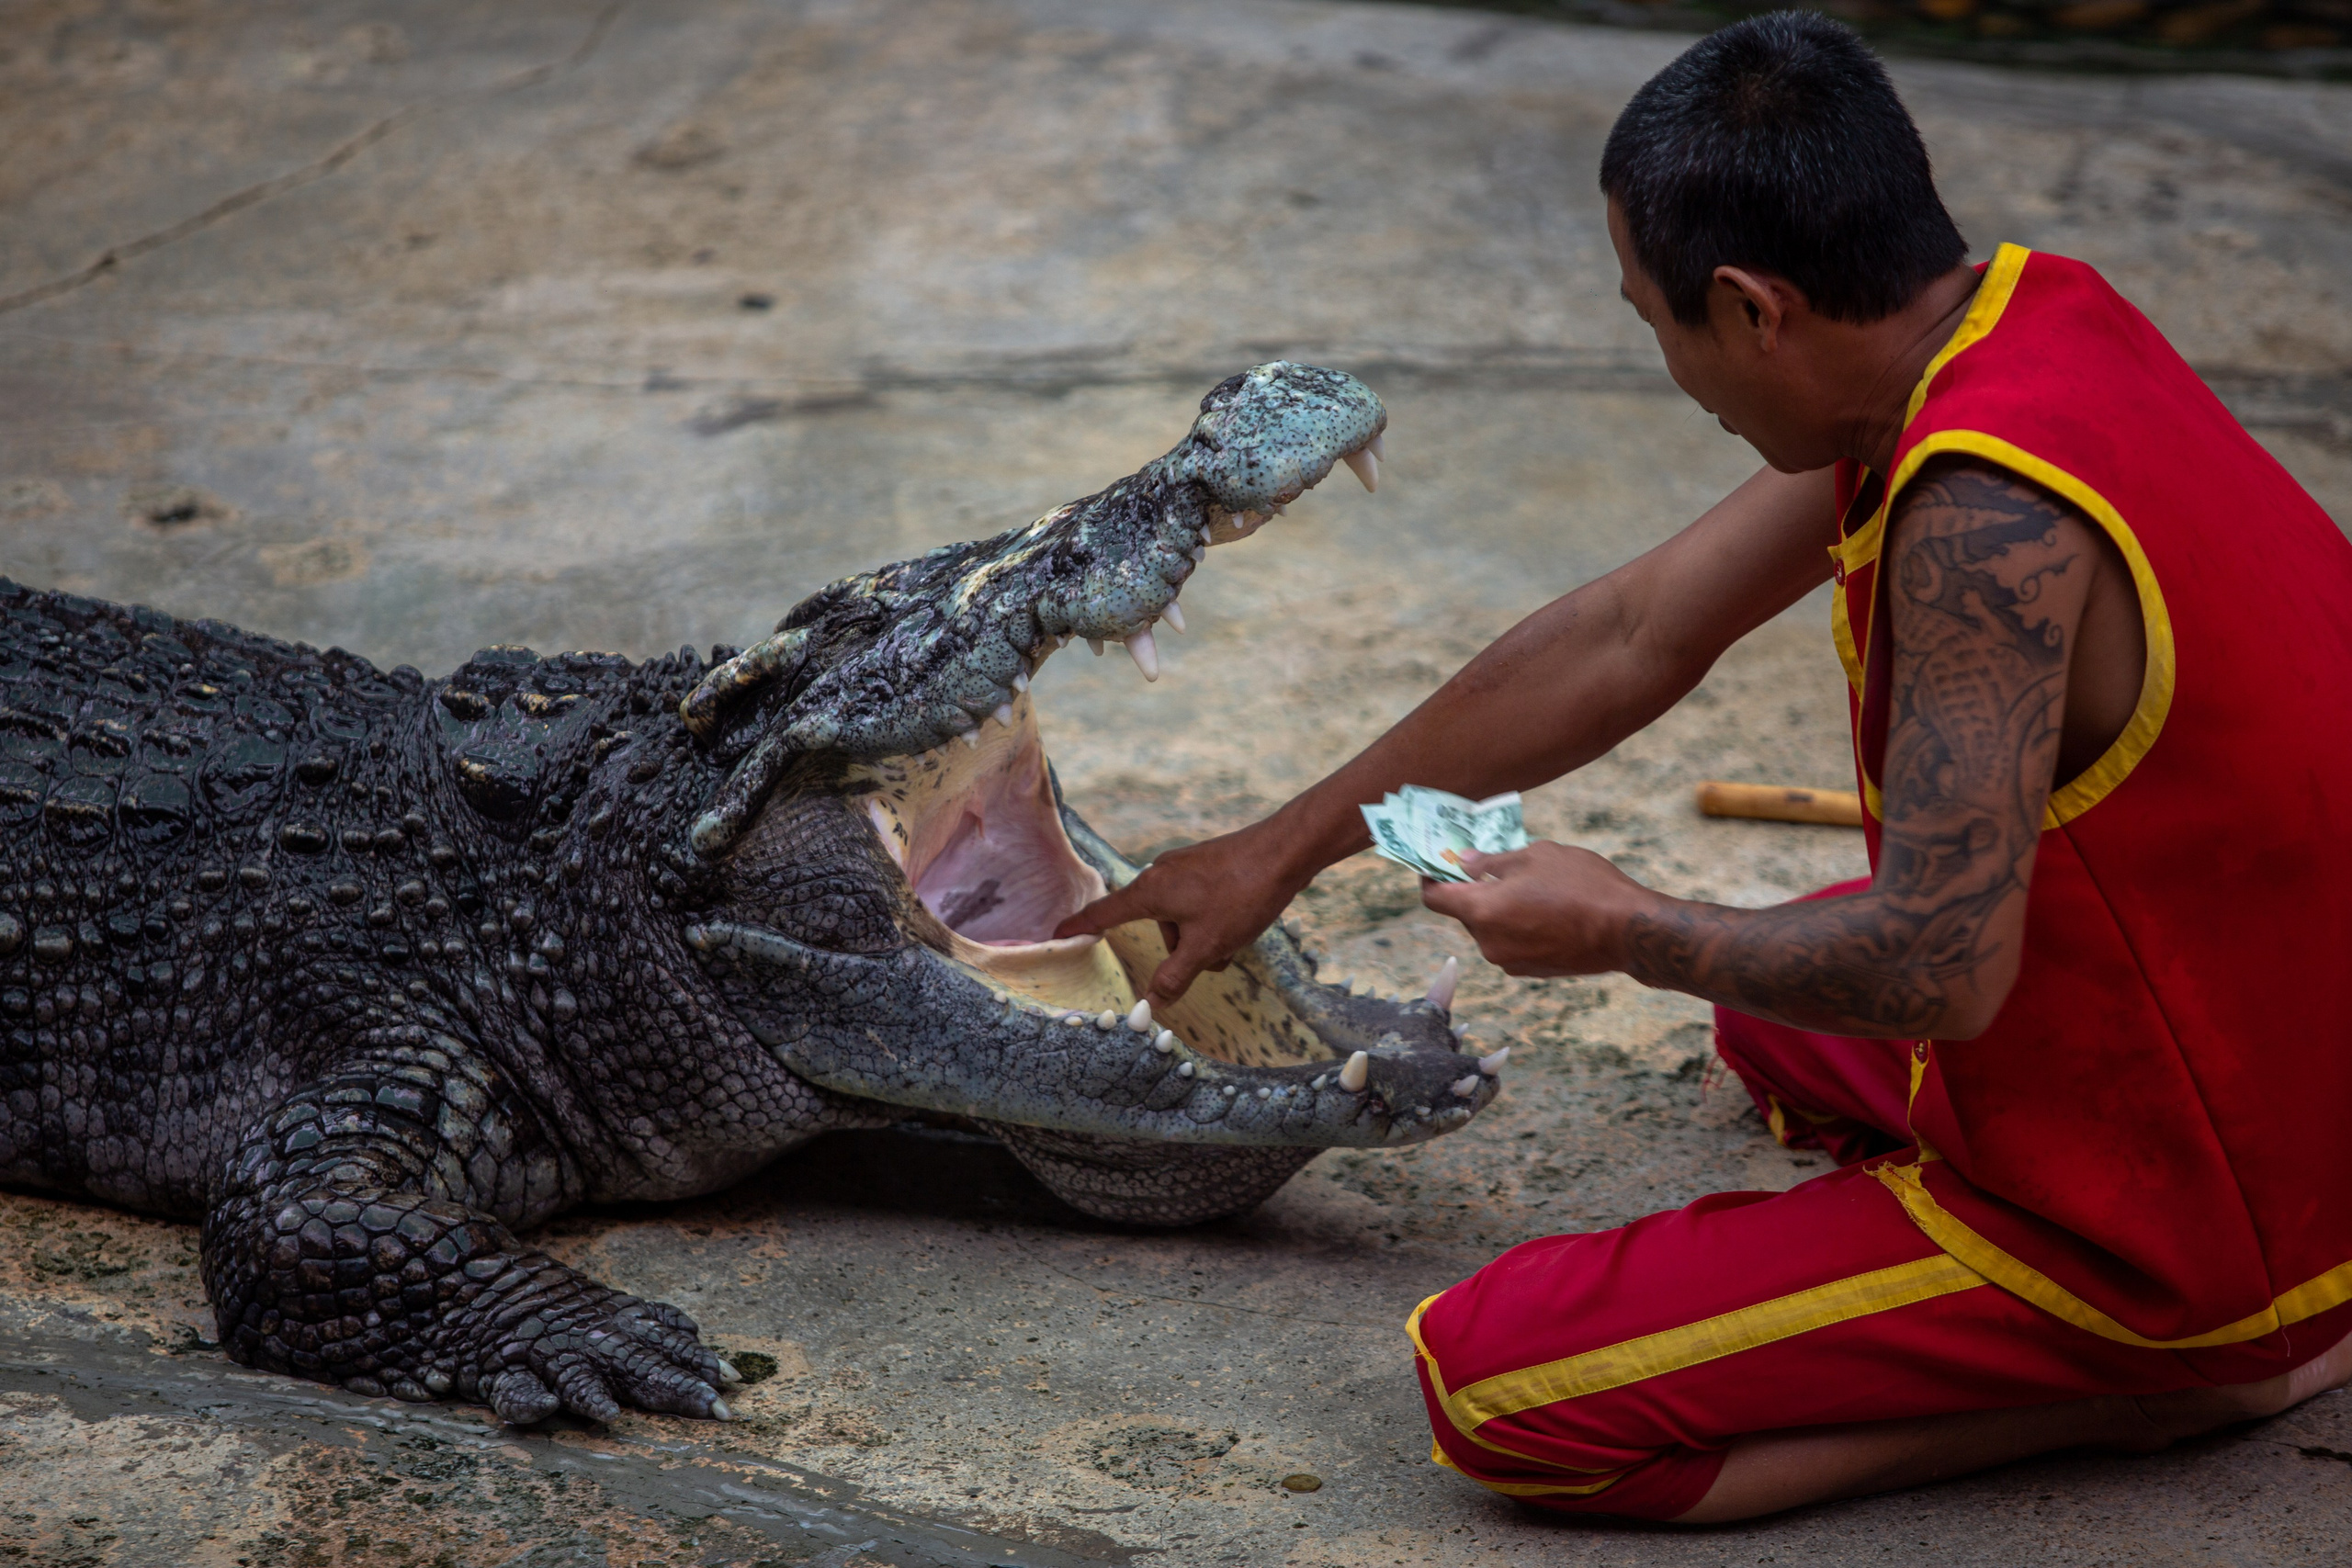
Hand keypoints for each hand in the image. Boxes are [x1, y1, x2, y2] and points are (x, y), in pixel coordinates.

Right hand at [1054, 820, 1309, 1004]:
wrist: (1286, 850)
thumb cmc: (1242, 896)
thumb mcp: (1207, 946)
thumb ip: (1175, 977)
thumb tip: (1149, 1005)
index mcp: (1150, 892)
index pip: (1103, 914)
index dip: (1078, 928)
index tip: (1056, 936)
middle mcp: (1160, 874)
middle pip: (1156, 927)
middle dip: (1184, 949)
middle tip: (1217, 952)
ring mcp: (1184, 867)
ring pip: (1183, 918)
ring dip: (1204, 937)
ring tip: (1236, 934)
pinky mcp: (1207, 865)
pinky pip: (1199, 902)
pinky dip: (1215, 919)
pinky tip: (1242, 918)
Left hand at [1419, 840, 1656, 976]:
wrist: (1627, 930)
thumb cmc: (1581, 884)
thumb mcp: (1535, 856)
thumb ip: (1493, 862)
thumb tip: (1465, 864)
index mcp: (1481, 911)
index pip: (1434, 898)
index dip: (1429, 878)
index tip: (1435, 864)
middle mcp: (1488, 942)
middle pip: (1465, 913)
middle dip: (1474, 890)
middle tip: (1495, 867)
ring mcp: (1510, 961)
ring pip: (1490, 928)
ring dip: (1500, 909)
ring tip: (1534, 887)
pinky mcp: (1531, 971)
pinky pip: (1512, 942)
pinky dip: (1517, 925)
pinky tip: (1547, 909)